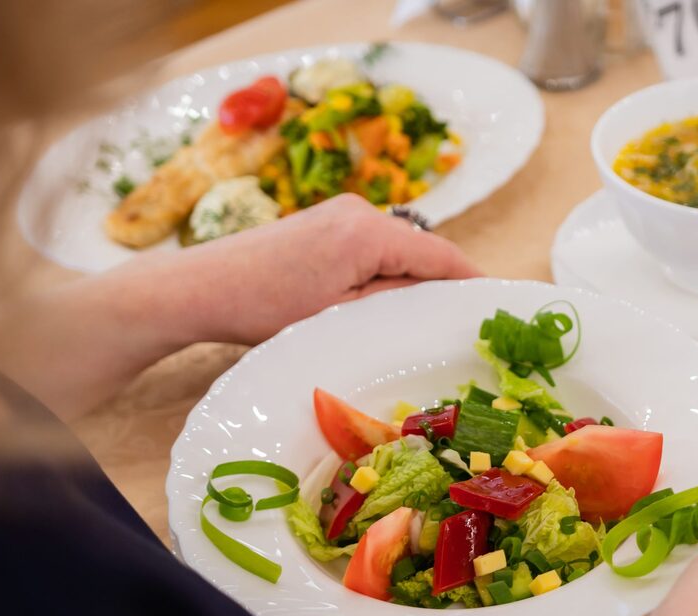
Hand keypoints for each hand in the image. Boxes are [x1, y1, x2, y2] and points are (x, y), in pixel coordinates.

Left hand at [171, 193, 480, 344]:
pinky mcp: (325, 220)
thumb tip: (439, 297)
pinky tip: (385, 300)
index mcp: (368, 232)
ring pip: (398, 248)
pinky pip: (374, 245)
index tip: (495, 305)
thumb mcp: (342, 315)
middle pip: (422, 248)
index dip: (472, 281)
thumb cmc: (266, 308)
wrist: (202, 287)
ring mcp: (341, 212)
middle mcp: (360, 211)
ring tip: (424, 318)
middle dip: (442, 282)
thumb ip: (397, 300)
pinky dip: (387, 270)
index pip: (441, 255)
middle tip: (462, 322)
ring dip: (412, 278)